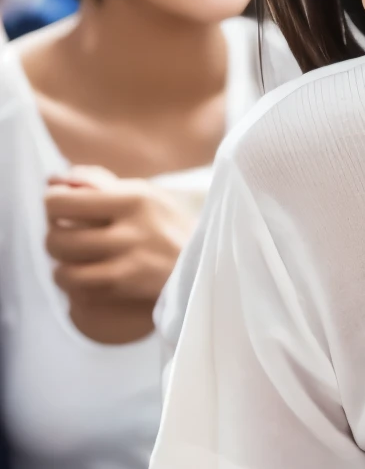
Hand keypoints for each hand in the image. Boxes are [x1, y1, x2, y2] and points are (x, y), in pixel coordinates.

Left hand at [44, 166, 195, 342]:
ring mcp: (131, 260)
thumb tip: (54, 179)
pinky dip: (76, 287)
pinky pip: (81, 289)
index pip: (61, 201)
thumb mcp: (145, 195)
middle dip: (54, 240)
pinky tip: (85, 281)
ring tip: (70, 264)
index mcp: (133, 197)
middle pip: (57, 236)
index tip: (60, 211)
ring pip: (64, 268)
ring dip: (60, 268)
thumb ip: (99, 182)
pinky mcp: (131, 286)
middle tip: (65, 241)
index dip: (51, 206)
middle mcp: (132, 228)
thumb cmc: (170, 228)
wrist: (210, 266)